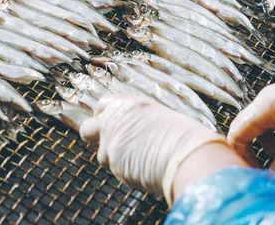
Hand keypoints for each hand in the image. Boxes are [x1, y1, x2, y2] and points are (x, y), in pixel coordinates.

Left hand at [80, 94, 228, 204]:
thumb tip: (130, 132)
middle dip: (94, 138)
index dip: (103, 116)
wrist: (187, 154)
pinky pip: (114, 169)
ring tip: (140, 160)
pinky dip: (125, 172)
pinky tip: (142, 169)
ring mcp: (111, 140)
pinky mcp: (113, 160)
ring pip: (102, 155)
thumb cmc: (182, 137)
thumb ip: (137, 122)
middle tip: (110, 146)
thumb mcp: (158, 118)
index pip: (102, 105)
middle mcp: (115, 119)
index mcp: (129, 104)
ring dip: (115, 160)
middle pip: (87, 129)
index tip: (108, 124)